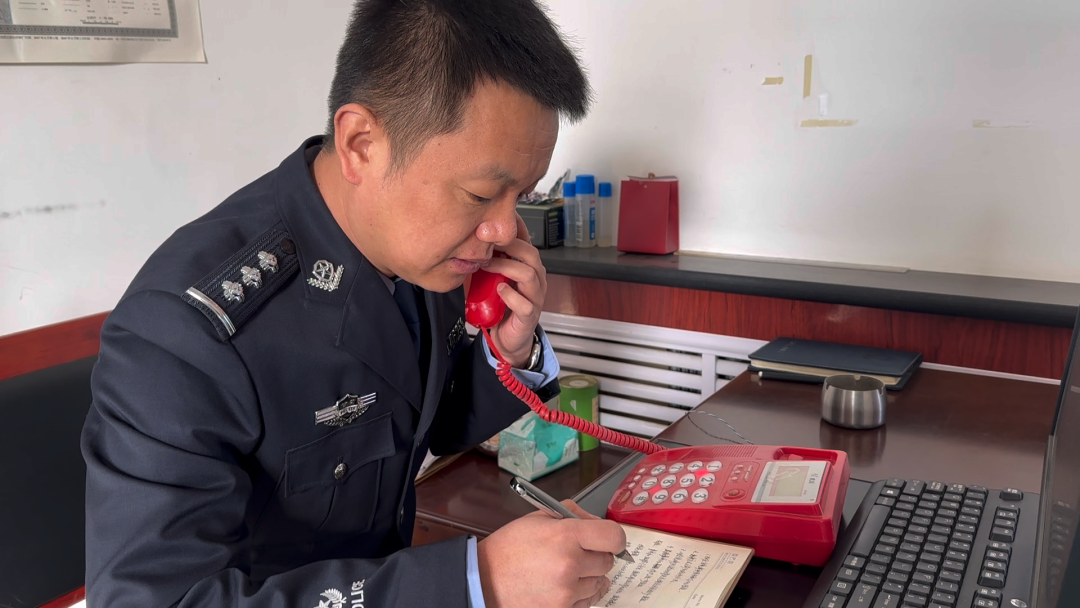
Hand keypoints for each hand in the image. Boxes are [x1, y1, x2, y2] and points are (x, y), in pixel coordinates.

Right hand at [477, 500, 625, 607]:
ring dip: (588, 577)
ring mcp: (567, 592)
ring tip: (564, 571)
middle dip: (596, 555)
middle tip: (577, 553)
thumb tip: (597, 523)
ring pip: (599, 583)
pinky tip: (562, 587)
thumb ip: (573, 514)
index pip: (614, 536)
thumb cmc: (508, 549)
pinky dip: (580, 596)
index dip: (613, 537)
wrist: (483, 581)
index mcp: (565, 536)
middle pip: (608, 561)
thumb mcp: (539, 518)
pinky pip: (587, 602)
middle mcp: (570, 565)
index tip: (608, 539)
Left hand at [485, 214, 546, 367]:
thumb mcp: (492, 281)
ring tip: (487, 265)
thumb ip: (485, 266)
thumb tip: (464, 248)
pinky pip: (524, 304)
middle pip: (531, 254)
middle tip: (487, 245)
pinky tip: (499, 290)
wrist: (507, 338)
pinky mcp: (529, 316)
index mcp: (529, 268)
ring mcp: (535, 298)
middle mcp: (536, 280)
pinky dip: (510, 296)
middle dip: (509, 246)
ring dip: (506, 267)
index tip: (491, 228)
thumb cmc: (502, 307)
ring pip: (529, 275)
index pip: (527, 243)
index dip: (512, 233)